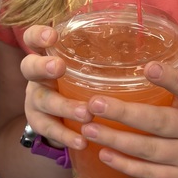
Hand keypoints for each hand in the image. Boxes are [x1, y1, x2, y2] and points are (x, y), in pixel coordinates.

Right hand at [20, 25, 92, 148]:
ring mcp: (35, 100)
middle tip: (59, 67)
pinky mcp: (38, 123)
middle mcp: (37, 76)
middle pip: (30, 67)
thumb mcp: (85, 66)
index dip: (38, 35)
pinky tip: (81, 141)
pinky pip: (49, 129)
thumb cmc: (79, 82)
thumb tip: (147, 56)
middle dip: (43, 66)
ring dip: (64, 106)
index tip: (53, 36)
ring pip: (43, 101)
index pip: (33, 38)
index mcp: (47, 56)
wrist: (59, 115)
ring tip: (85, 113)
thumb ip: (103, 56)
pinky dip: (66, 136)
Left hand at [78, 62, 177, 177]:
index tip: (148, 68)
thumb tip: (119, 71)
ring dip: (116, 139)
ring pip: (149, 149)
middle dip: (124, 113)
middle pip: (160, 121)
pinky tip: (103, 154)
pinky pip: (149, 173)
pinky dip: (125, 164)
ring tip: (89, 129)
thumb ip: (167, 89)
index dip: (171, 78)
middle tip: (94, 104)